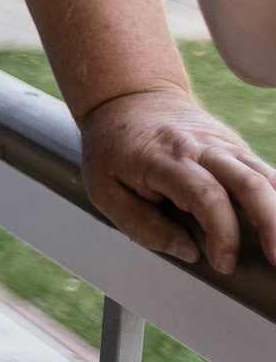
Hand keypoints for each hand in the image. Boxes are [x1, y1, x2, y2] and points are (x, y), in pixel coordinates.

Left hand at [79, 85, 275, 273]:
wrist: (130, 98)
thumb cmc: (113, 148)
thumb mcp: (102, 188)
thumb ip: (140, 225)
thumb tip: (189, 252)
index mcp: (165, 158)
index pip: (206, 195)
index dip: (221, 232)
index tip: (223, 263)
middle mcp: (202, 148)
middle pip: (249, 183)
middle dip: (270, 224)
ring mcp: (225, 146)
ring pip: (266, 177)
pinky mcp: (238, 149)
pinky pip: (268, 174)